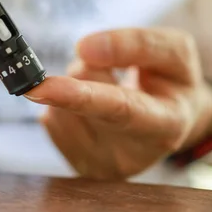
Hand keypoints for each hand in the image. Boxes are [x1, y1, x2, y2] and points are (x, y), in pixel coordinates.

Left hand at [25, 28, 211, 180]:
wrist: (171, 120)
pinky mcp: (80, 166)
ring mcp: (105, 166)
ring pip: (63, 110)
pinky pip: (52, 123)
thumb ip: (137, 44)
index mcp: (167, 124)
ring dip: (75, 86)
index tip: (45, 87)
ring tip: (107, 88)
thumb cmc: (173, 82)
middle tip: (36, 85)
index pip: (121, 109)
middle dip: (63, 93)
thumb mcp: (175, 52)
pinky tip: (90, 109)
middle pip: (86, 113)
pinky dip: (63, 105)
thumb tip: (84, 50)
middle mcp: (135, 154)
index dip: (82, 96)